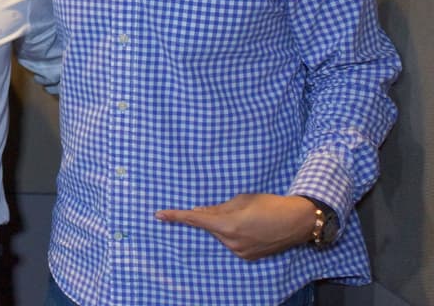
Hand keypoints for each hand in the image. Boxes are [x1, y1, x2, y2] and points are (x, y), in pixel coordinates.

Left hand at [155, 193, 317, 259]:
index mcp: (228, 225)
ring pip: (220, 235)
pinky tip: (249, 227)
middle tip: (232, 209)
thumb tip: (198, 212)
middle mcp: (231, 243)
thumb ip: (217, 208)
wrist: (298, 222)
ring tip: (247, 217)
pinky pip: (231, 243)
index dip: (176, 216)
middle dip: (213, 216)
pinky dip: (232, 234)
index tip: (159, 215)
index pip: (196, 220)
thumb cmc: (269, 204)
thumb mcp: (241, 200)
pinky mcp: (248, 257)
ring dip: (224, 225)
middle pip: (210, 227)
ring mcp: (240, 253)